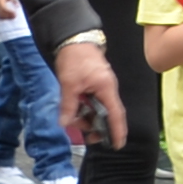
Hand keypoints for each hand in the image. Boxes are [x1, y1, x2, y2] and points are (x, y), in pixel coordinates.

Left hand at [56, 32, 125, 150]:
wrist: (73, 38)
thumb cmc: (75, 59)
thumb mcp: (69, 84)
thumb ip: (68, 106)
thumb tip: (65, 124)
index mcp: (106, 89)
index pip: (116, 115)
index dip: (118, 131)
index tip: (118, 145)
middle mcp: (107, 88)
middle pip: (107, 114)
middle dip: (97, 126)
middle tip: (85, 136)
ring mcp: (101, 85)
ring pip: (98, 108)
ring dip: (88, 117)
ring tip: (73, 120)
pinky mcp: (94, 83)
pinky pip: (92, 101)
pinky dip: (85, 108)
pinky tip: (75, 110)